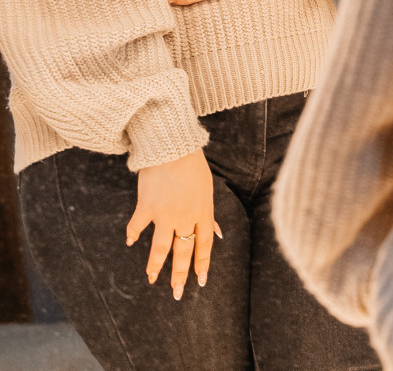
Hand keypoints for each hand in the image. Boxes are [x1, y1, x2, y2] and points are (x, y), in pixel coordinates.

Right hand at [127, 149, 220, 298]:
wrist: (173, 146)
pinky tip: (129, 242)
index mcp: (202, 211)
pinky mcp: (146, 207)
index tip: (201, 280)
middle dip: (180, 274)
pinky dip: (132, 234)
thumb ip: (209, 214)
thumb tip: (217, 233)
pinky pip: (137, 226)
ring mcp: (165, 214)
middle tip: (176, 292)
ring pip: (160, 248)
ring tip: (152, 279)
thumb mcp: (207, 189)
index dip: (202, 263)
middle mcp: (185, 217)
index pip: (204, 244)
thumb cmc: (192, 165)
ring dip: (156, 266)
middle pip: (183, 251)